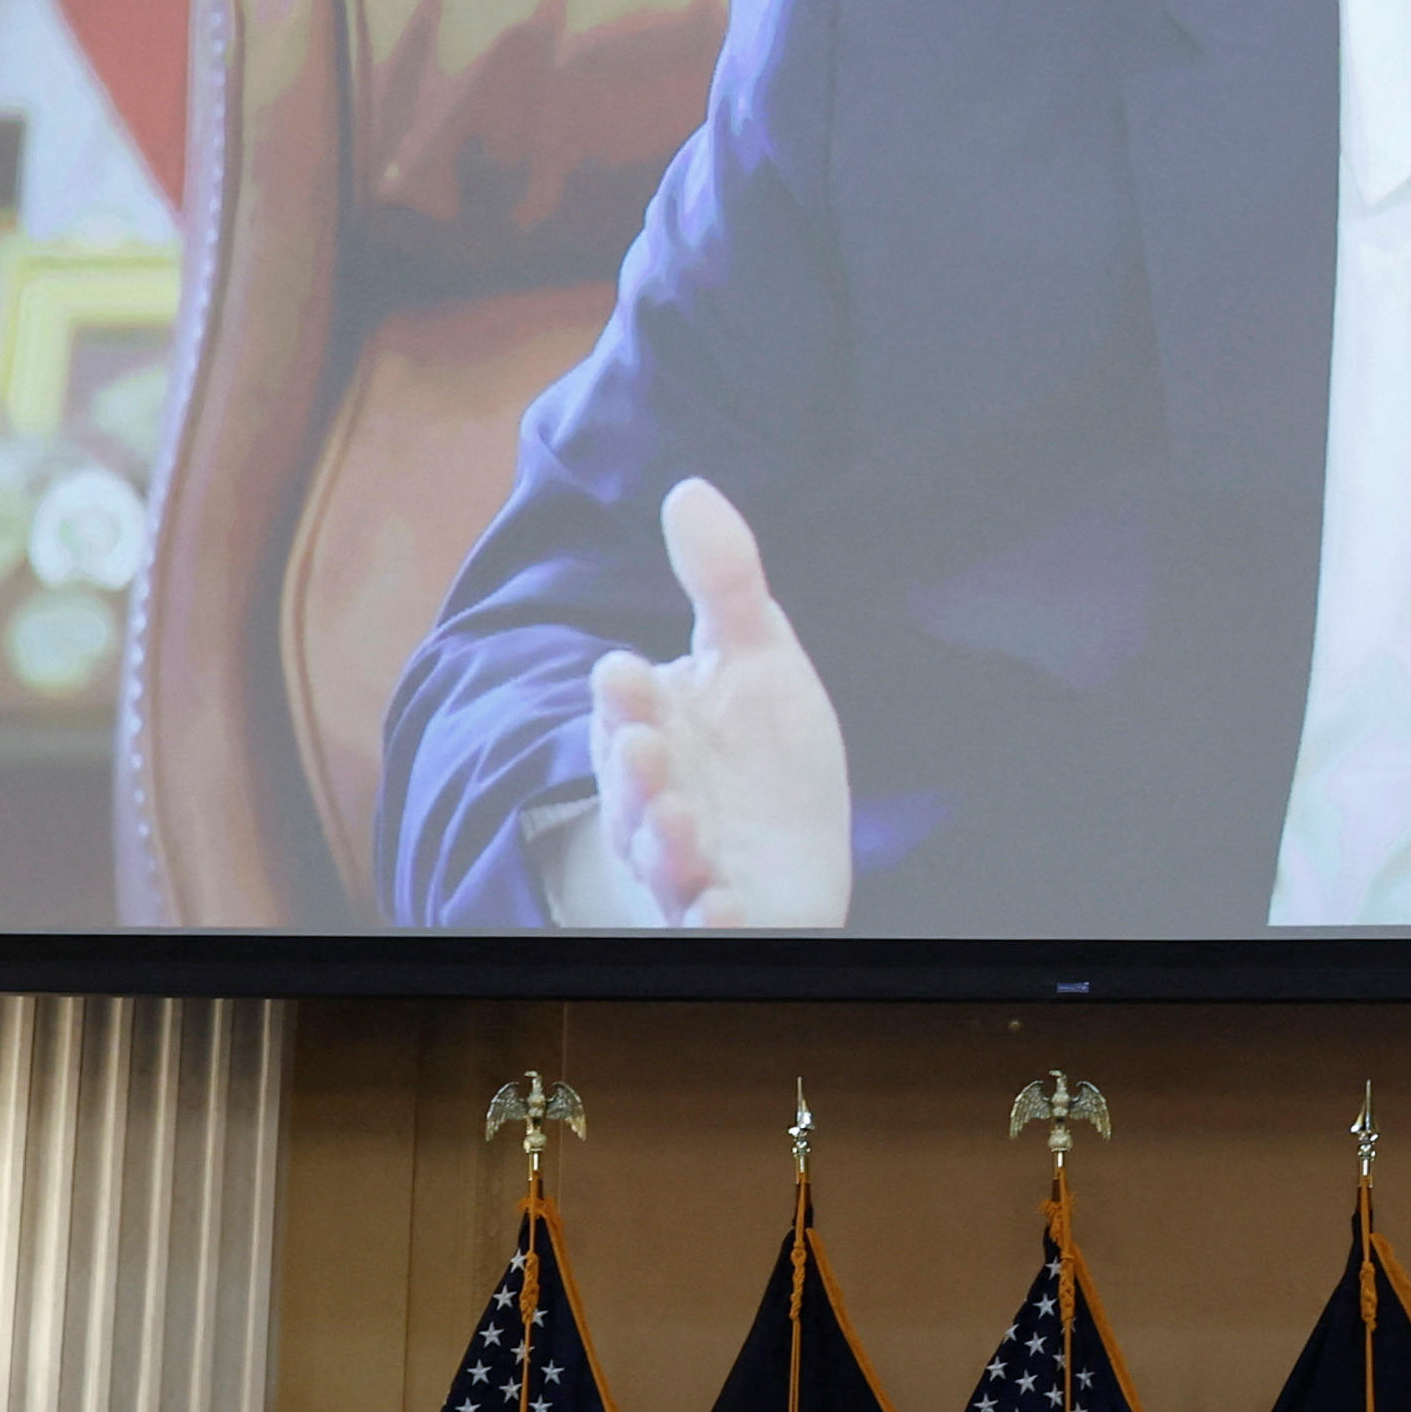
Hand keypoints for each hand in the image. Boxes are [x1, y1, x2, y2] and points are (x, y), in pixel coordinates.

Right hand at [583, 477, 851, 927]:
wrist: (784, 852)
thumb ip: (724, 581)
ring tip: (681, 827)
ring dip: (663, 845)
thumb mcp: (755, 655)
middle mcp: (656, 798)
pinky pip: (704, 924)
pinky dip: (711, 921)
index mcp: (653, 727)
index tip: (629, 673)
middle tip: (643, 750)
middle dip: (633, 772)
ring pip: (658, 858)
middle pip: (631, 787)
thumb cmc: (757, 750)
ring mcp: (685, 862)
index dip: (626, 695)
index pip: (627, 705)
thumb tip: (688, 487)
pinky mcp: (721, 913)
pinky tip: (727, 912)